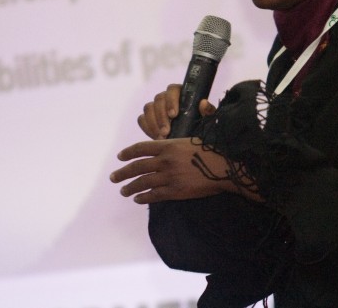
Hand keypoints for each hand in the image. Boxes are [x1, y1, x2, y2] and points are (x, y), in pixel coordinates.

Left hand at [111, 138, 235, 203]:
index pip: (141, 148)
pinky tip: (138, 199)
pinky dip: (144, 197)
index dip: (128, 153)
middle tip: (113, 178)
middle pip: (137, 166)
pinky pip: (154, 195)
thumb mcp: (191, 140)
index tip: (120, 157)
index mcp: (169, 146)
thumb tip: (162, 144)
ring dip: (130, 187)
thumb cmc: (211, 151)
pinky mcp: (175, 191)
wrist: (224, 169)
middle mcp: (165, 160)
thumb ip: (173, 144)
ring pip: (143, 182)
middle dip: (123, 173)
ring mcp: (169, 177)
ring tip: (123, 191)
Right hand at [137, 84, 216, 139]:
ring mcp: (155, 107)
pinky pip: (142, 119)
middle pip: (158, 99)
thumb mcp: (207, 119)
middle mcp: (166, 98)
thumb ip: (208, 111)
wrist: (190, 139)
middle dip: (161, 116)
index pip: (172, 89)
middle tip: (166, 131)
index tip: (173, 115)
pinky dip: (147, 128)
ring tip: (162, 136)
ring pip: (148, 108)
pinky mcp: (148, 118)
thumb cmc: (201, 125)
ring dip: (153, 123)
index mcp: (181, 93)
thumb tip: (204, 103)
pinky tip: (155, 137)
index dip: (171, 101)